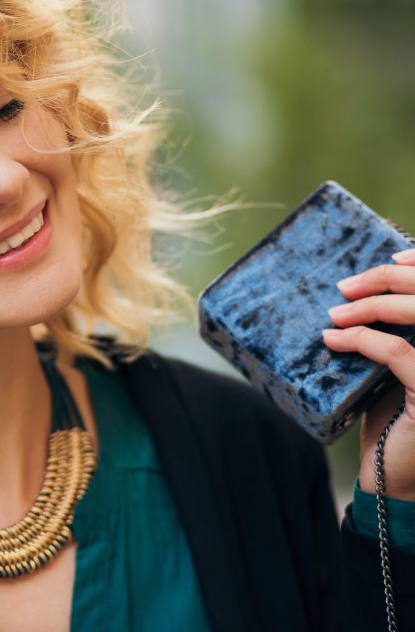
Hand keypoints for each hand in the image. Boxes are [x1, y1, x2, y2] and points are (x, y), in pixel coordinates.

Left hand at [323, 248, 414, 500]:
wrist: (394, 480)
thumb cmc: (395, 424)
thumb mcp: (395, 372)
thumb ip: (396, 335)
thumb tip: (360, 294)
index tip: (392, 255)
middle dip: (392, 280)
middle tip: (346, 285)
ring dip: (373, 308)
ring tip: (335, 312)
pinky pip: (401, 355)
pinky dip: (363, 340)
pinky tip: (333, 339)